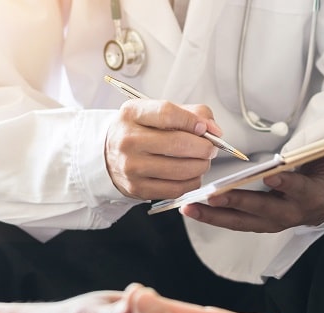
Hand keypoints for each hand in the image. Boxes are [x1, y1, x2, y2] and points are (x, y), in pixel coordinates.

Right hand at [105, 100, 220, 199]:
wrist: (110, 155)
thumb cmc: (141, 131)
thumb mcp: (158, 112)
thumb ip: (191, 113)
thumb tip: (214, 130)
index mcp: (132, 114)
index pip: (167, 114)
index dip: (192, 121)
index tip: (205, 128)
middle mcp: (128, 140)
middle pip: (177, 144)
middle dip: (204, 147)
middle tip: (211, 148)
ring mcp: (132, 167)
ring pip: (181, 170)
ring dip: (201, 166)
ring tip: (202, 161)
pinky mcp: (138, 189)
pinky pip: (176, 189)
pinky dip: (192, 182)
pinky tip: (191, 175)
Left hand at [181, 141, 323, 231]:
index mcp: (313, 197)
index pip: (300, 191)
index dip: (288, 185)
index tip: (272, 176)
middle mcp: (291, 213)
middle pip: (263, 211)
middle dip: (239, 203)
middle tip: (215, 195)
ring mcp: (271, 221)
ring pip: (243, 221)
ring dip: (216, 216)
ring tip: (190, 208)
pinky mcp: (256, 223)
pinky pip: (233, 222)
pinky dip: (213, 217)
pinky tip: (192, 209)